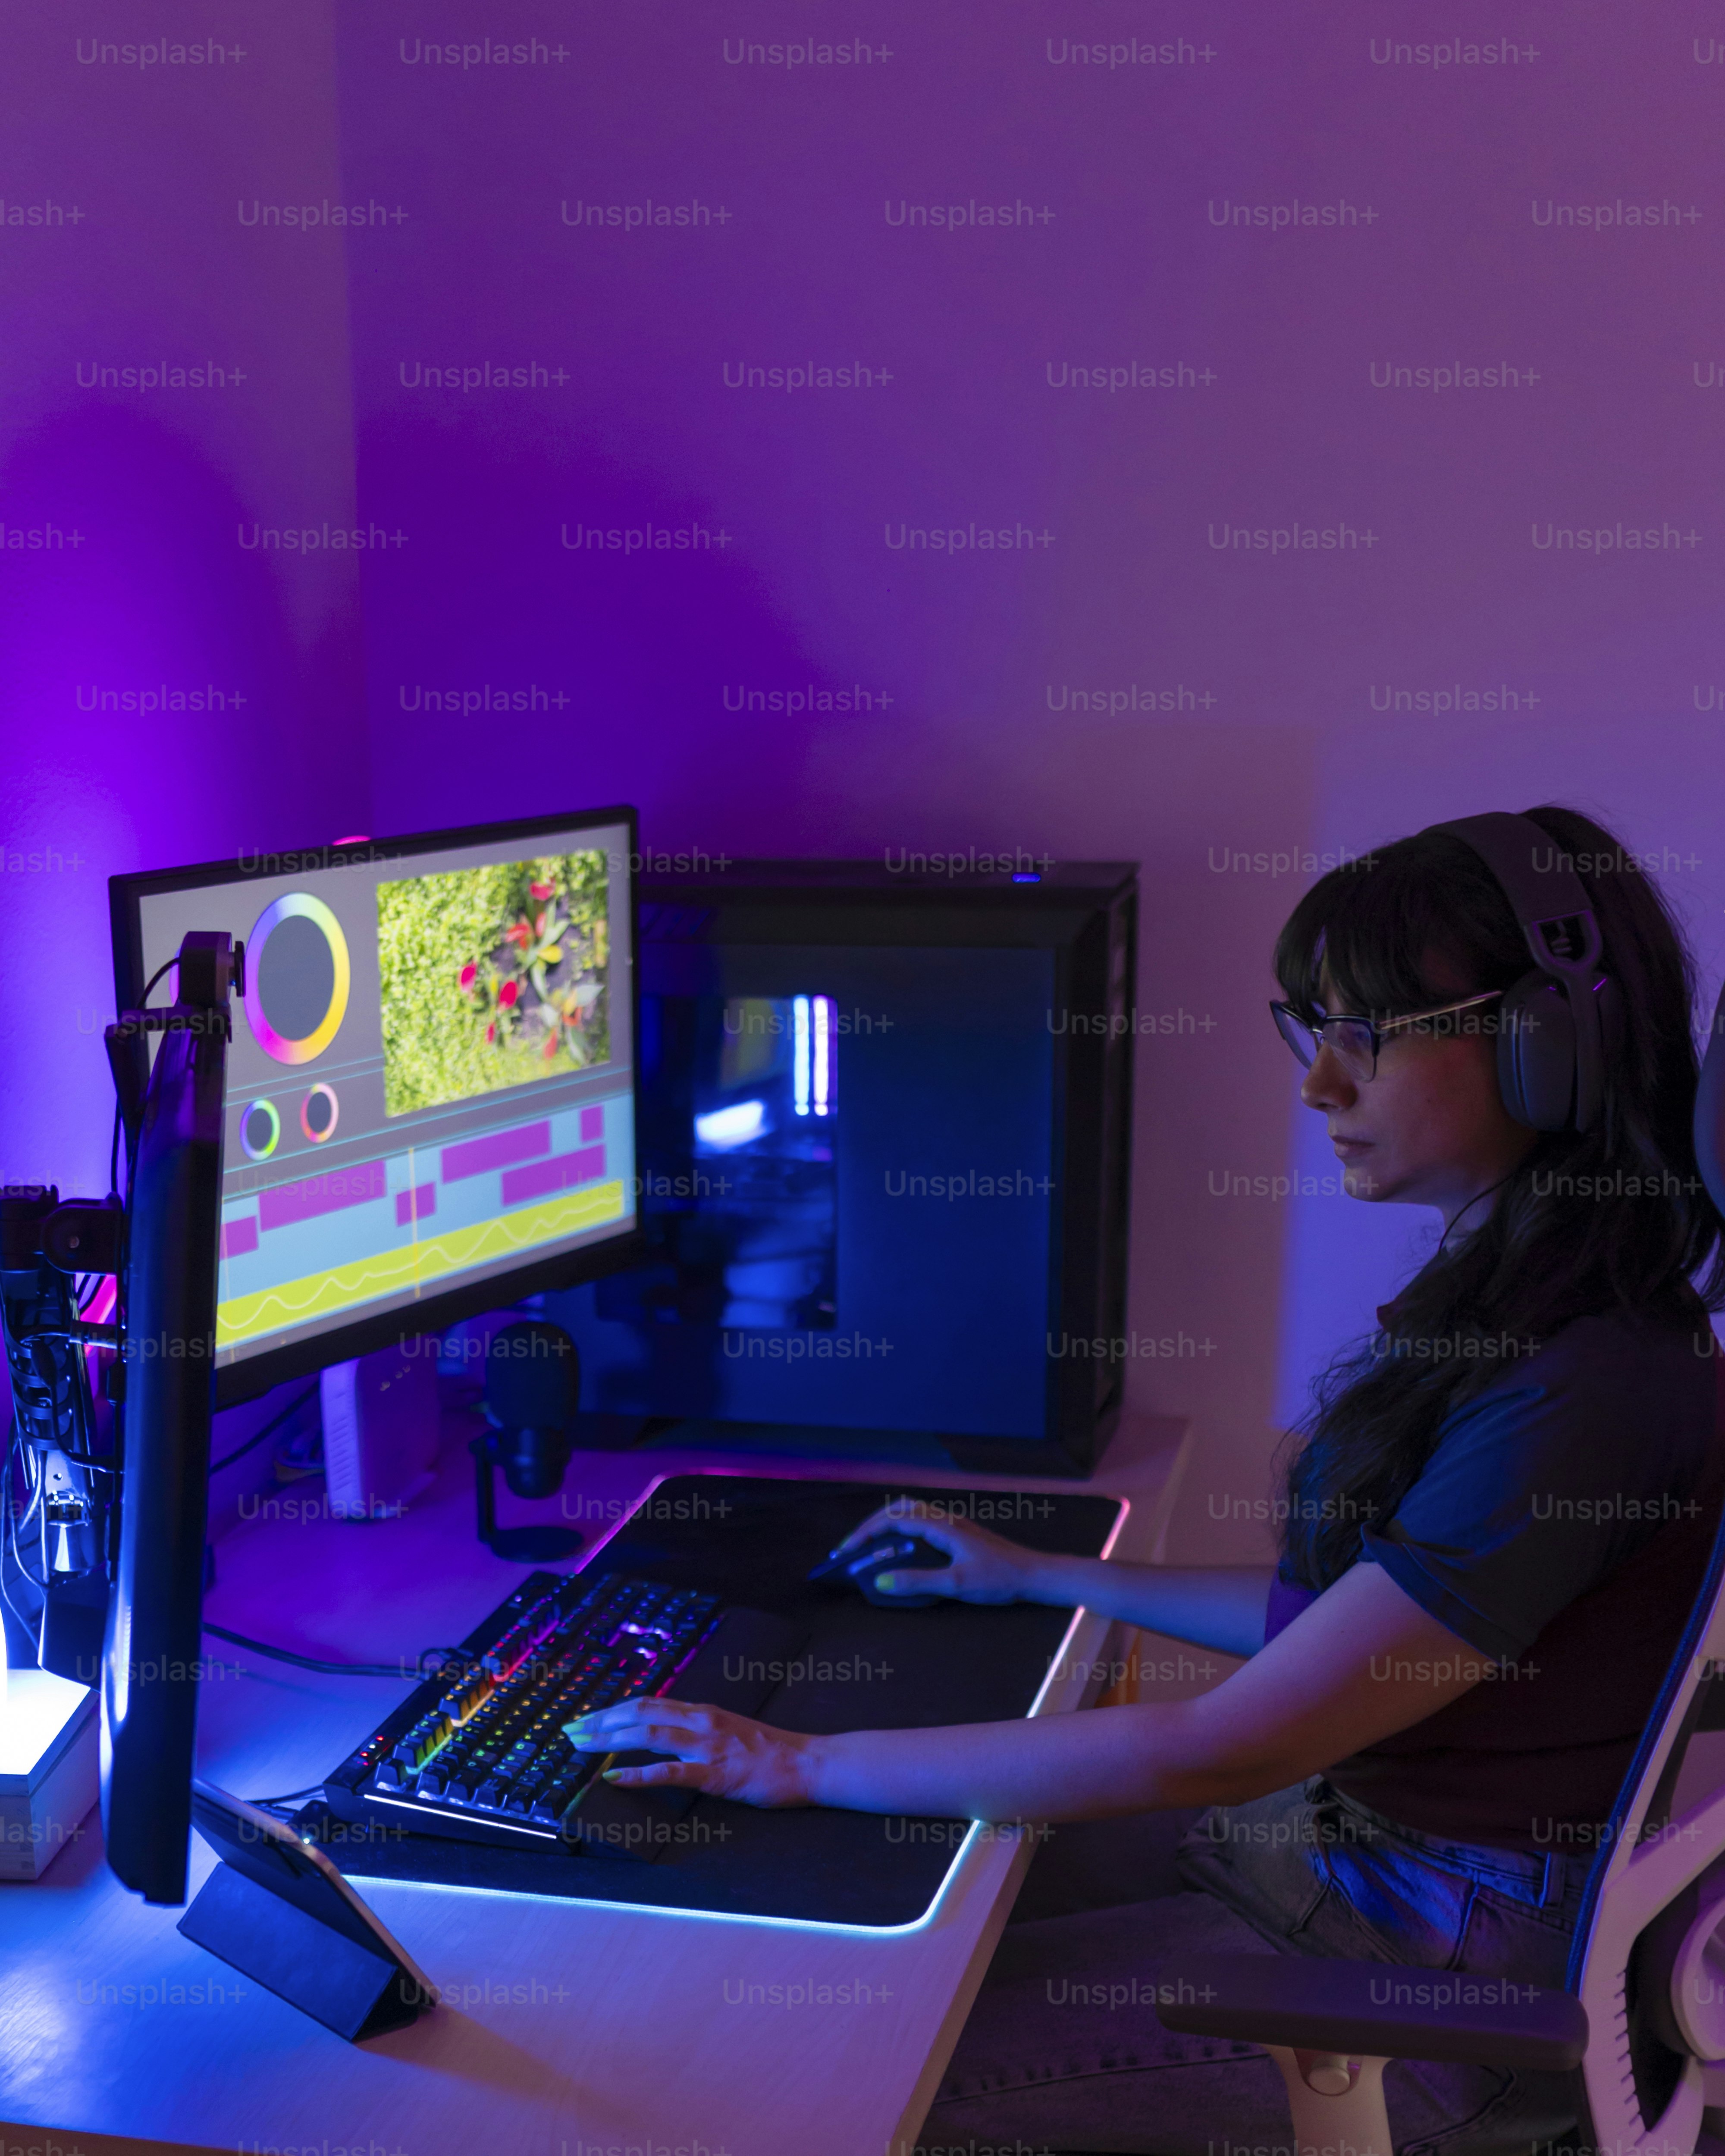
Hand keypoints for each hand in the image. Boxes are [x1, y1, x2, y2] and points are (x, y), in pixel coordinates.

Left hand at [563, 1697, 816, 1806]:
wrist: (807, 1762)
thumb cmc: (769, 1752)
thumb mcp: (728, 1730)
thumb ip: (697, 1730)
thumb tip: (662, 1735)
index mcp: (701, 1711)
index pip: (647, 1703)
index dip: (612, 1710)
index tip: (584, 1719)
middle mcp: (700, 1720)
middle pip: (640, 1712)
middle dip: (600, 1721)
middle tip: (569, 1732)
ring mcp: (707, 1745)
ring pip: (648, 1734)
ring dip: (609, 1739)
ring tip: (581, 1747)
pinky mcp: (715, 1773)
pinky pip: (669, 1772)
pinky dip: (638, 1775)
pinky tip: (615, 1778)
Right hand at [828, 1501, 1042, 1604]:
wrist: (1033, 1574)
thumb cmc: (998, 1579)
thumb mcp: (956, 1584)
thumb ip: (918, 1582)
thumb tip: (881, 1580)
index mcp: (940, 1526)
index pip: (892, 1521)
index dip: (864, 1535)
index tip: (843, 1552)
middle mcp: (944, 1519)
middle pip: (897, 1509)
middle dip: (869, 1526)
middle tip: (849, 1548)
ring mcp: (952, 1523)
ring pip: (909, 1511)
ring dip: (885, 1523)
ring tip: (868, 1544)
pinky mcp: (958, 1532)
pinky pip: (921, 1519)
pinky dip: (901, 1527)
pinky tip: (900, 1546)